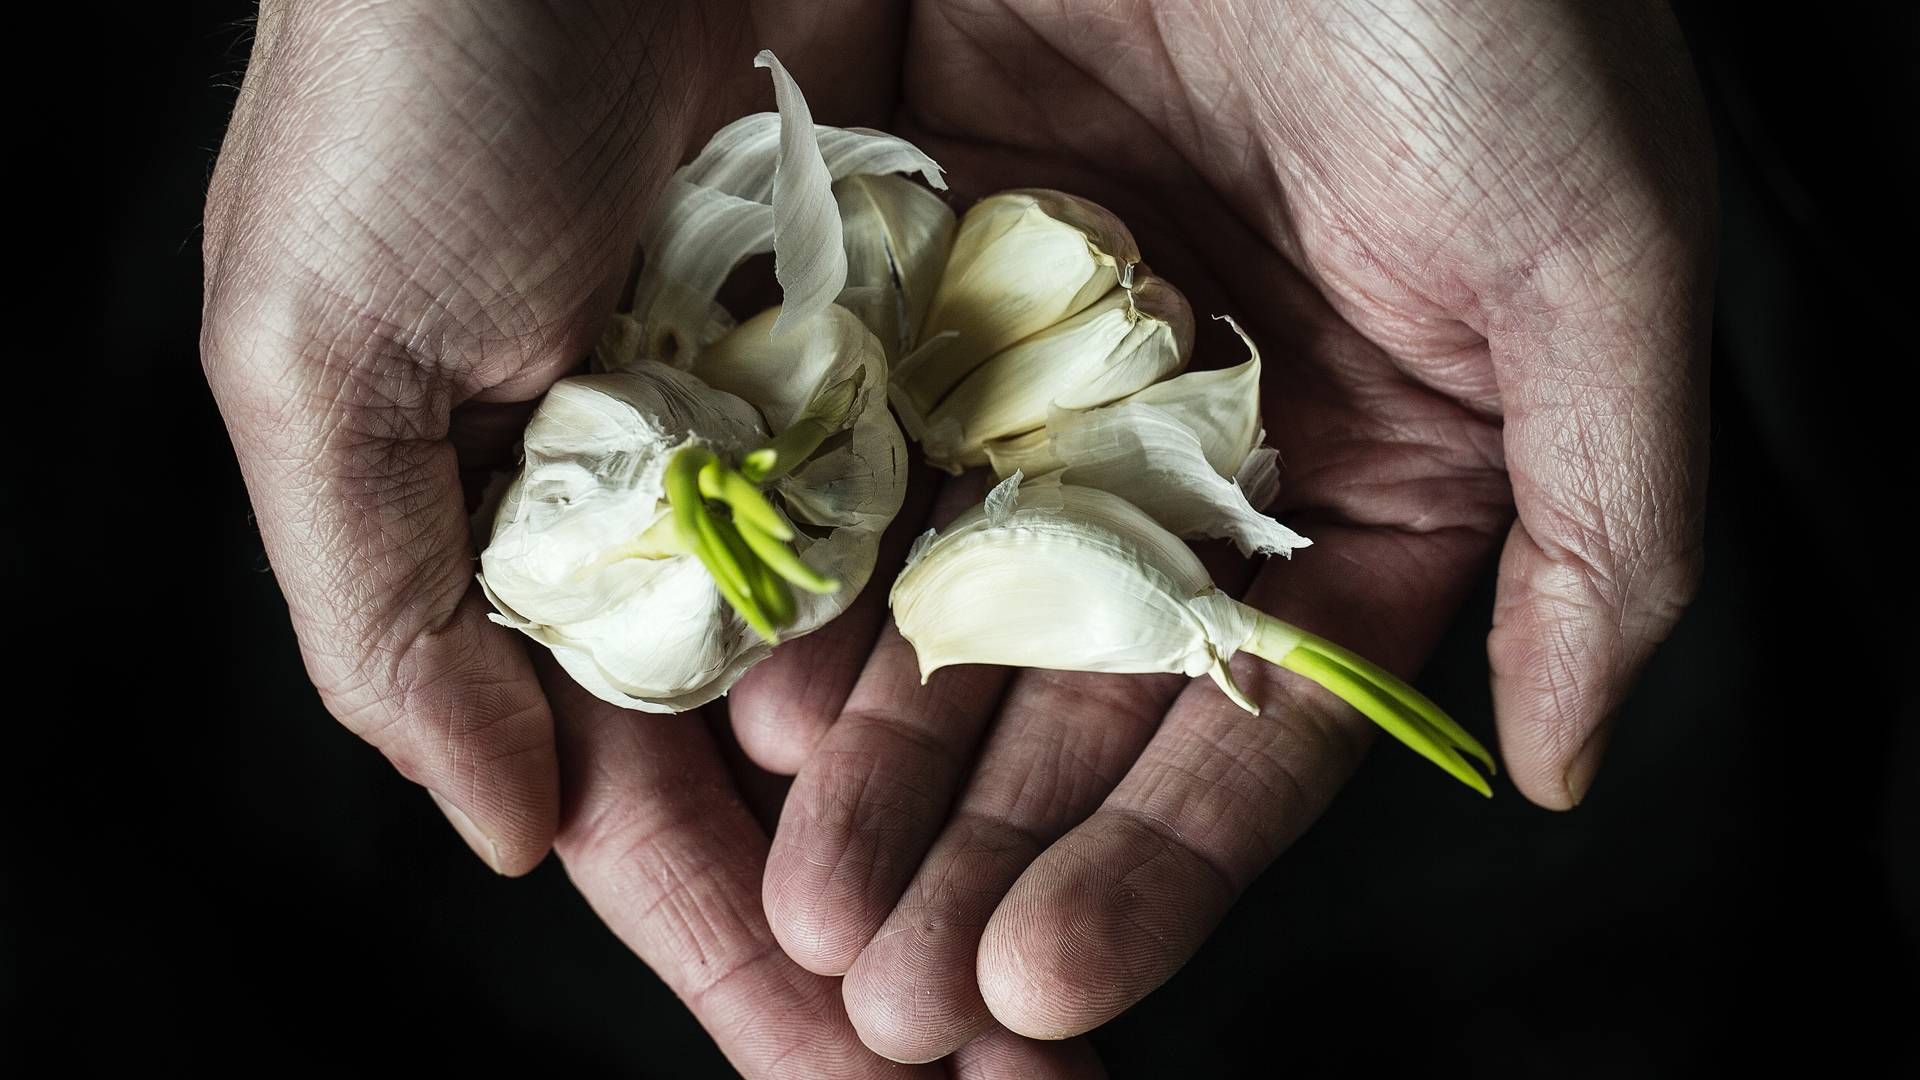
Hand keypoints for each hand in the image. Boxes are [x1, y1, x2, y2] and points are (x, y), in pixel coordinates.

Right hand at [203, 2, 1102, 1073]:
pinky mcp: (916, 334)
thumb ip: (388, 609)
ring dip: (982, 814)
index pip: (638, 815)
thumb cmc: (402, 84)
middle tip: (999, 1070)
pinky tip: (1108, 737)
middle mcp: (681, 521)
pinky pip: (985, 506)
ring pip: (907, 671)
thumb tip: (508, 830)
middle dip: (887, 926)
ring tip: (1073, 956)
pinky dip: (1030, 621)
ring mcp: (809, 437)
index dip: (735, 965)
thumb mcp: (320, 352)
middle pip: (798, 782)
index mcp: (527, 561)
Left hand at [733, 0, 1712, 1060]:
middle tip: (891, 993)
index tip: (1049, 984)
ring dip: (879, 756)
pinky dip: (814, 574)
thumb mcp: (1596, 263)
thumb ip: (1602, 530)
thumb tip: (1554, 761)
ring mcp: (1061, 369)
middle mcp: (1213, 448)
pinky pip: (864, 453)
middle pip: (1089, 695)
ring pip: (958, 600)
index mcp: (1379, 472)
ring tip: (806, 899)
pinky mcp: (935, 275)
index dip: (1159, 866)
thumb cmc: (1476, 7)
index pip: (1262, 717)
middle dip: (987, 850)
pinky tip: (751, 696)